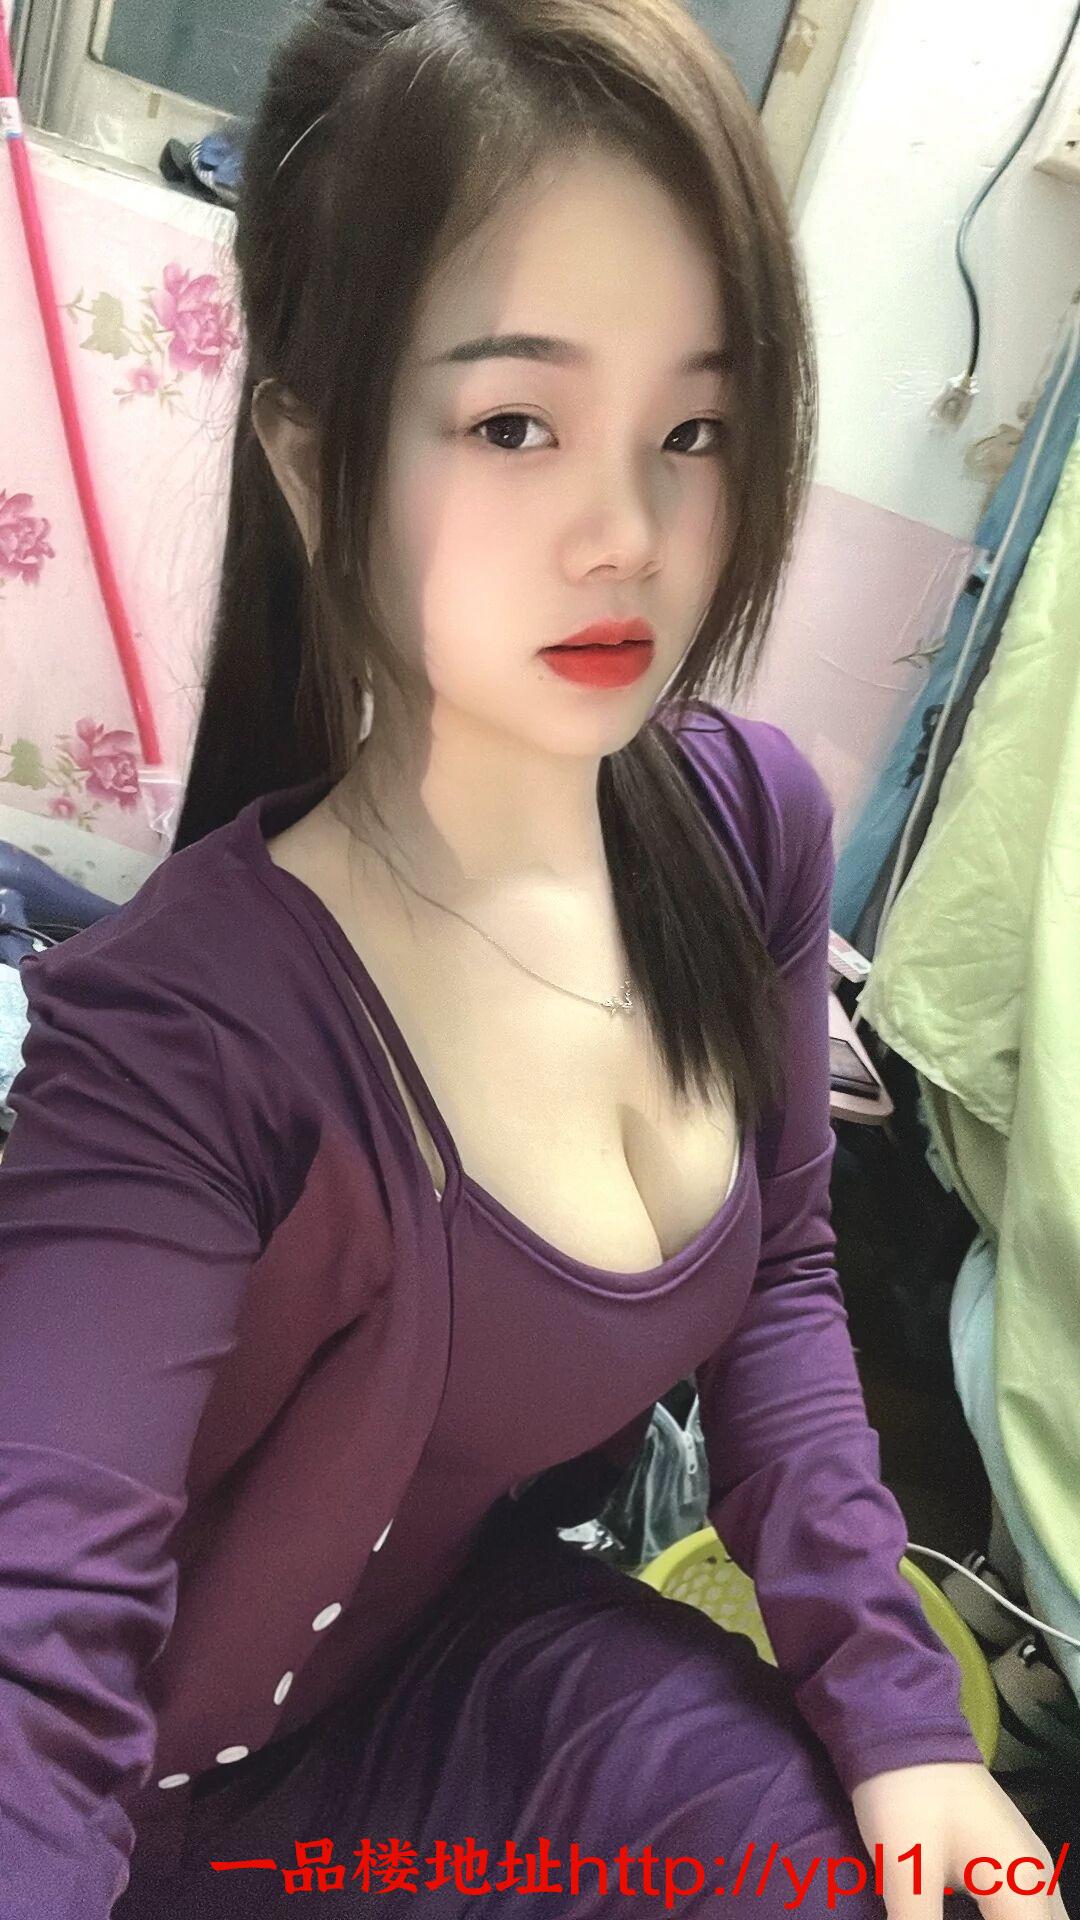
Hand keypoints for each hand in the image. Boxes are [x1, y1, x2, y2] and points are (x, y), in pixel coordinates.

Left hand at [851, 1762, 1070, 1916]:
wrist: (900, 1723)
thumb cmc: (907, 1796)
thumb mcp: (906, 1873)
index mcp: (1023, 1888)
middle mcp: (1038, 1880)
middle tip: (953, 1918)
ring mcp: (1027, 1865)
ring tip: (955, 1916)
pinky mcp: (1007, 1857)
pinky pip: (1024, 1911)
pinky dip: (1004, 1918)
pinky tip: (962, 1916)